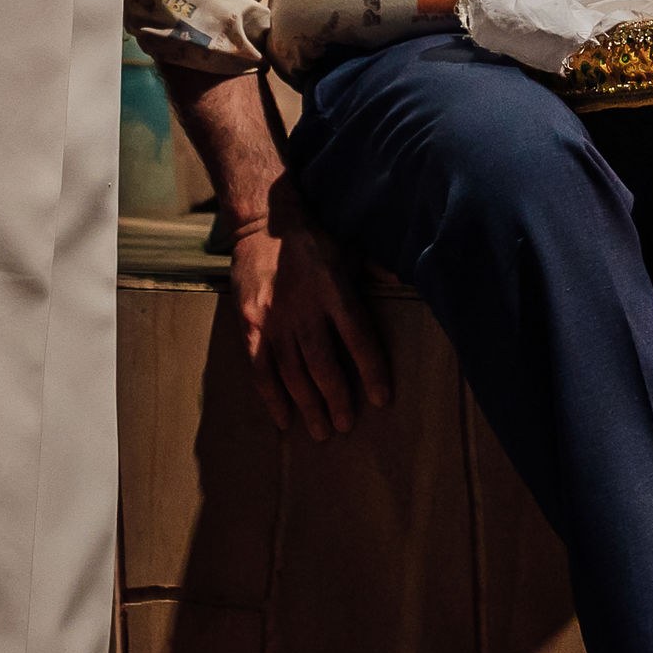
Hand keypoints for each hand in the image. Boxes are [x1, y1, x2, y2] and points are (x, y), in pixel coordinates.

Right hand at [227, 184, 390, 440]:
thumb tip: (403, 277)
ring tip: (322, 431)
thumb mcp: (350, 245)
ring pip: (293, 374)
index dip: (372, 371)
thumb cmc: (313, 237)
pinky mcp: (249, 326)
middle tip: (346, 425)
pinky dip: (272, 398)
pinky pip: (261, 371)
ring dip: (309, 406)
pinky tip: (283, 419)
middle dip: (338, 400)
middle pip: (324, 366)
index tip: (382, 399)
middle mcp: (305, 310)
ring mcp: (274, 321)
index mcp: (335, 291)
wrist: (262, 222)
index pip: (359, 339)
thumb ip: (375, 266)